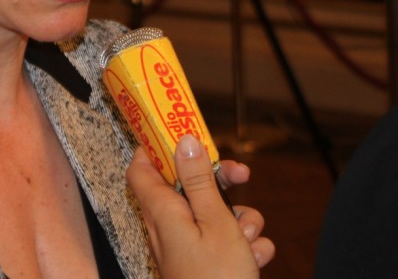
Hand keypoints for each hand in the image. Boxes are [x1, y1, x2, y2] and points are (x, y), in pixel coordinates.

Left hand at [126, 134, 274, 278]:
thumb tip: (183, 139)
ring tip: (248, 240)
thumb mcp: (214, 222)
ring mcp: (187, 246)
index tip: (182, 132)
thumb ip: (200, 180)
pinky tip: (255, 259)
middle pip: (189, 186)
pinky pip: (226, 241)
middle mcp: (169, 226)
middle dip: (220, 181)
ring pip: (214, 214)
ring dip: (240, 220)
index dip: (157, 147)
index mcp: (162, 210)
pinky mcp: (206, 264)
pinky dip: (244, 246)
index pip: (141, 168)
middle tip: (242, 176)